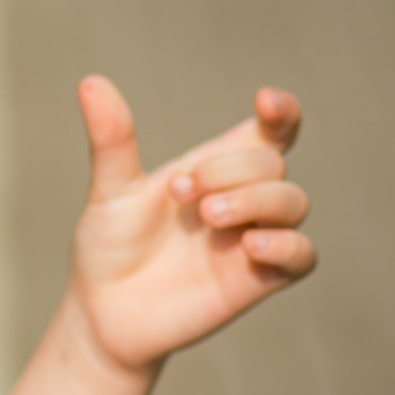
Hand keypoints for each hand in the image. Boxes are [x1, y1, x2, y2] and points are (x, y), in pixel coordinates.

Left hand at [64, 76, 315, 376]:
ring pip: (293, 202)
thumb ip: (112, 140)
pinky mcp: (259, 281)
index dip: (282, 112)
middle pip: (272, 163)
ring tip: (208, 215)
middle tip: (181, 192)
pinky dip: (286, 245)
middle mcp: (242, 199)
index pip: (269, 132)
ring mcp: (253, 239)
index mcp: (214, 169)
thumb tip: (91, 81)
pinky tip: (250, 245)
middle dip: (230, 170)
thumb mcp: (110, 191)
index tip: (265, 102)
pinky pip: (303, 256)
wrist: (102, 313)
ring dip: (256, 199)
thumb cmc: (110, 247)